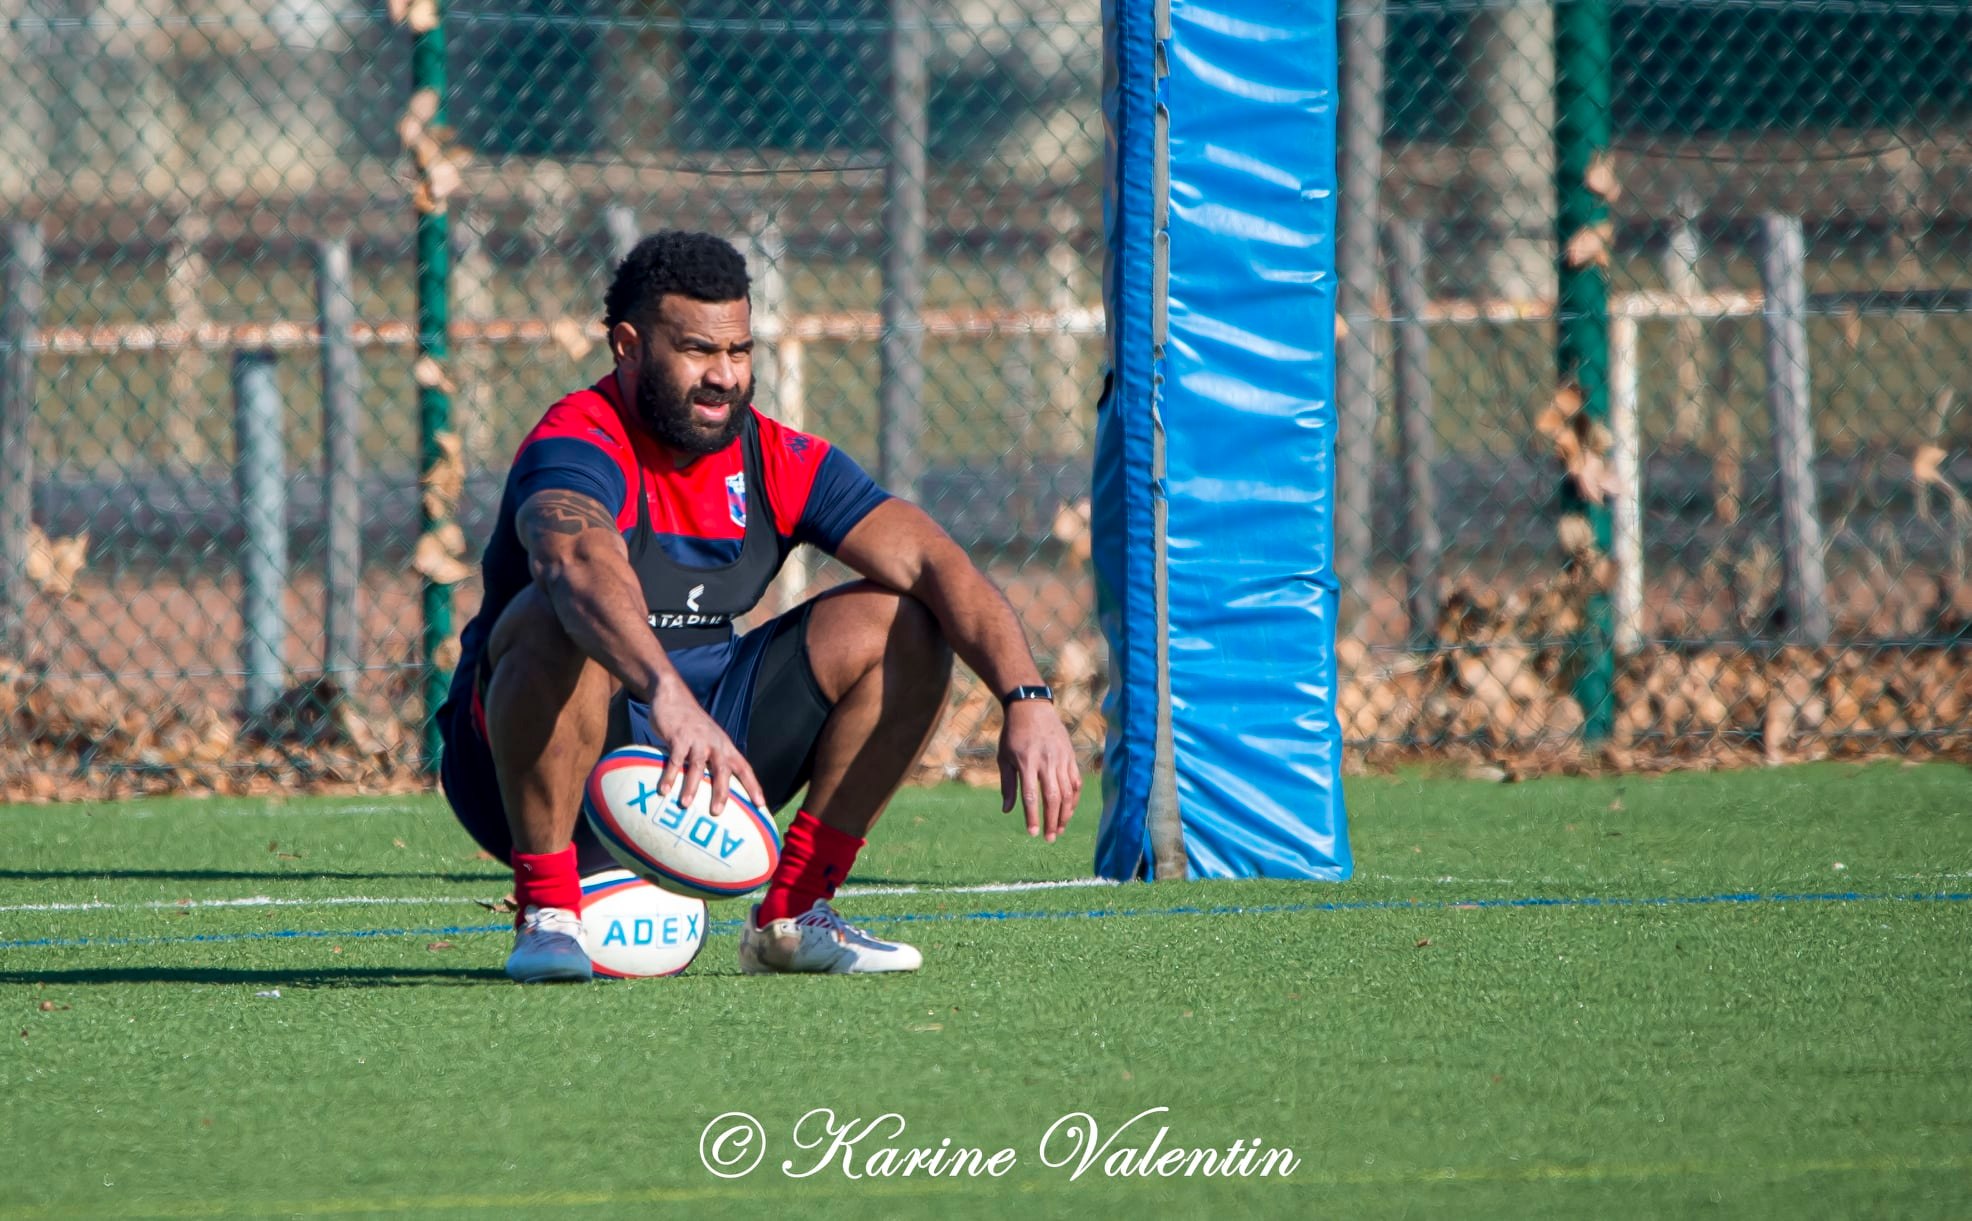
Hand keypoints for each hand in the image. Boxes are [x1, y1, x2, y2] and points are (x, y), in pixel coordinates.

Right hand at [645, 678, 769, 817]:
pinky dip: (670, 775)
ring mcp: (697, 739)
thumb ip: (711, 759)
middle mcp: (715, 743)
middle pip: (723, 770)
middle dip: (721, 792)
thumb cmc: (691, 724)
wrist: (673, 695)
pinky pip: (675, 759)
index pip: (744, 768)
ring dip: (692, 786)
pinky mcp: (679, 736)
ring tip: (686, 805)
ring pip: (697, 765)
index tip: (760, 805)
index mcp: (725, 746)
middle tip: (716, 812)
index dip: (753, 786)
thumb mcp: (709, 739)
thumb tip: (713, 789)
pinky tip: (664, 790)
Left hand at [998, 700, 1081, 842]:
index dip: (1033, 817)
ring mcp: (1061, 759)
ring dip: (1065, 814)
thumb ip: (1008, 785)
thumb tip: (1007, 811)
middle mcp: (1046, 762)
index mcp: (1026, 762)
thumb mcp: (1004, 757)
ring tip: (1059, 829)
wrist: (1031, 707)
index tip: (1032, 833)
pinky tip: (1068, 811)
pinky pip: (1076, 782)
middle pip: (1053, 798)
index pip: (1031, 796)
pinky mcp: (1070, 756)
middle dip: (1052, 820)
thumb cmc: (1013, 734)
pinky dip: (1074, 799)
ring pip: (1068, 792)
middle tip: (1049, 838)